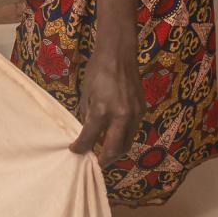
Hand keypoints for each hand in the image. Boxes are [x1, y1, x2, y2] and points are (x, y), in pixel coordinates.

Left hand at [70, 40, 143, 164]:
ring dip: (116, 151)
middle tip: (96, 163)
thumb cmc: (97, 71)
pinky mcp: (142, 110)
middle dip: (104, 160)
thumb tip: (87, 131)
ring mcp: (134, 114)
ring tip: (106, 153)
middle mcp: (120, 116)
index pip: (90, 138)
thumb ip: (87, 115)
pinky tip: (116, 135)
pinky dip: (124, 137)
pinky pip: (133, 130)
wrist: (119, 54)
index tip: (75, 151)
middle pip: (114, 150)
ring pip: (127, 143)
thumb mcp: (85, 93)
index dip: (80, 148)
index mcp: (102, 110)